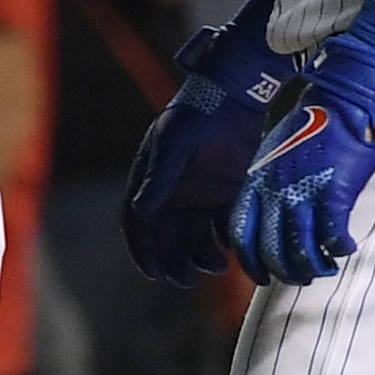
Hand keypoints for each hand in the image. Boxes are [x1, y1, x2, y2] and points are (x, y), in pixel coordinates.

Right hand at [120, 15, 297, 286]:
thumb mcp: (174, 142)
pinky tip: (235, 249)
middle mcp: (173, 192)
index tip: (152, 273)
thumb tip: (142, 210)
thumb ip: (160, 175)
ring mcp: (201, 195)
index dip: (142, 250)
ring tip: (217, 265)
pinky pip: (224, 227)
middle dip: (175, 261)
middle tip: (187, 279)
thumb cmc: (196, 113)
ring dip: (202, 256)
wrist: (236, 95)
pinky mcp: (227, 194)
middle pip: (168, 238)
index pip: (138, 223)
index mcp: (151, 180)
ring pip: (196, 238)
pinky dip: (227, 242)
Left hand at [228, 68, 374, 284]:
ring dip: (313, 267)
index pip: (240, 234)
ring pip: (300, 250)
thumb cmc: (311, 124)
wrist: (341, 99)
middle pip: (270, 250)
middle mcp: (274, 192)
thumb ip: (270, 184)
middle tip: (300, 278)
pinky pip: (332, 236)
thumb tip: (275, 215)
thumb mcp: (273, 154)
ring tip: (325, 269)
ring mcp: (302, 193)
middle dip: (284, 272)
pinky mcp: (333, 194)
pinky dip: (339, 249)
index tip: (263, 276)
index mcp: (255, 182)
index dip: (250, 262)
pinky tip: (346, 249)